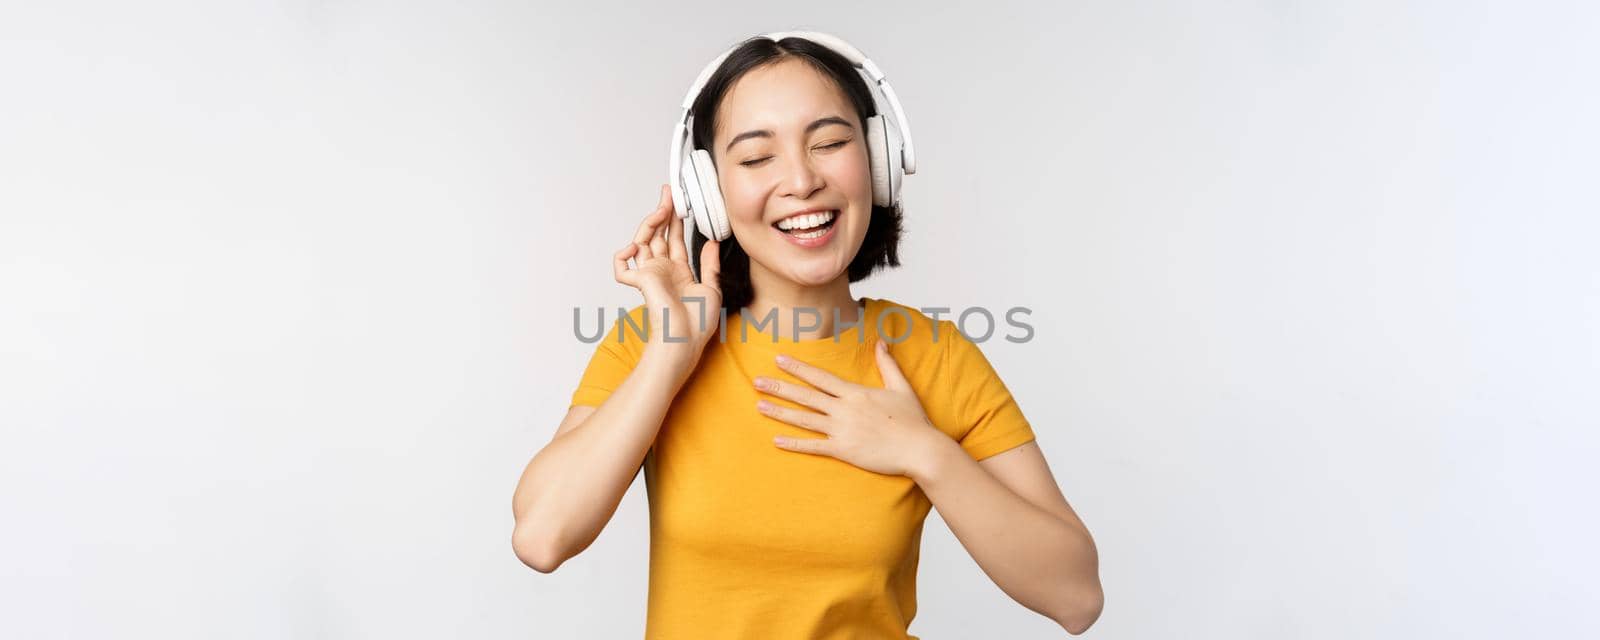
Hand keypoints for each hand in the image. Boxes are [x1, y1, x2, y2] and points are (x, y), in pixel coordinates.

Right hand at [613, 184, 722, 369]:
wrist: (686, 341)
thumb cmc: (698, 323)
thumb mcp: (712, 288)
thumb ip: (710, 264)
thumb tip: (712, 241)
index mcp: (679, 272)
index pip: (674, 239)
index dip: (676, 220)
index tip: (680, 201)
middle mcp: (663, 270)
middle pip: (658, 235)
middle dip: (663, 212)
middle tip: (669, 192)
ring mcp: (650, 275)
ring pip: (642, 241)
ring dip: (651, 223)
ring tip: (662, 208)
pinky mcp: (640, 282)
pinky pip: (622, 268)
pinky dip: (623, 256)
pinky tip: (635, 246)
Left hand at [754, 340, 947, 476]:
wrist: (920, 449)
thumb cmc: (913, 420)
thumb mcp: (901, 387)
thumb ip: (887, 364)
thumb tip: (881, 342)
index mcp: (855, 393)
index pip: (820, 377)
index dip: (798, 368)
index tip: (778, 359)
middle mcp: (844, 409)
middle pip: (805, 396)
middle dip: (779, 387)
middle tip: (756, 381)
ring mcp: (842, 430)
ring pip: (804, 419)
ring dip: (780, 412)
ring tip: (759, 405)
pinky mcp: (843, 450)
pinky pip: (814, 446)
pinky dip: (794, 443)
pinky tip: (776, 440)